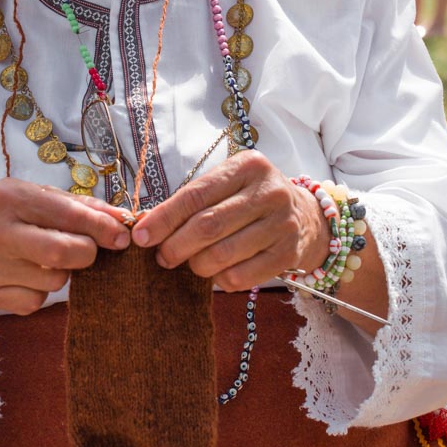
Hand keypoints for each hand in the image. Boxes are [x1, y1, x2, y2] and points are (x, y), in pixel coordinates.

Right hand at [0, 179, 130, 319]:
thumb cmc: (4, 215)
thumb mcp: (34, 196)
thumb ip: (79, 206)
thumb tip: (122, 219)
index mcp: (10, 197)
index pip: (68, 215)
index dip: (102, 228)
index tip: (122, 236)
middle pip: (62, 253)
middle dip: (87, 254)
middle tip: (89, 251)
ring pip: (53, 282)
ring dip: (62, 274)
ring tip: (43, 260)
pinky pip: (35, 303)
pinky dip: (39, 293)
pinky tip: (25, 277)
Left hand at [131, 151, 328, 291]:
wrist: (306, 216)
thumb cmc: (251, 200)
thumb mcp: (228, 186)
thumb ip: (192, 201)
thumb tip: (145, 226)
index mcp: (248, 167)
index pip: (196, 195)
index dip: (164, 218)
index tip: (141, 236)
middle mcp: (269, 192)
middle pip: (208, 226)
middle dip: (175, 246)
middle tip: (163, 256)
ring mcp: (282, 224)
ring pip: (221, 255)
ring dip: (196, 265)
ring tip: (191, 263)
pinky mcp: (288, 254)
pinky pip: (240, 277)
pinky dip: (219, 280)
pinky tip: (218, 272)